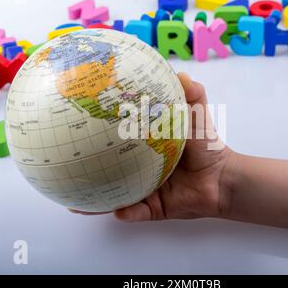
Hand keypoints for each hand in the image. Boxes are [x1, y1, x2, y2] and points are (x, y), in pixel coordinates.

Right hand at [70, 72, 233, 220]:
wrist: (223, 178)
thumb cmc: (207, 147)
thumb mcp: (197, 116)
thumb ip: (192, 94)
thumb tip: (180, 73)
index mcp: (143, 149)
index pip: (116, 141)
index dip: (96, 136)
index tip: (77, 127)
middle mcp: (138, 170)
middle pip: (107, 171)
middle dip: (85, 171)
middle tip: (65, 164)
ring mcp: (144, 191)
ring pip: (114, 196)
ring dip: (94, 201)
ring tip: (73, 202)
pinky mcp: (154, 209)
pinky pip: (137, 213)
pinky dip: (127, 213)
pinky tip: (117, 211)